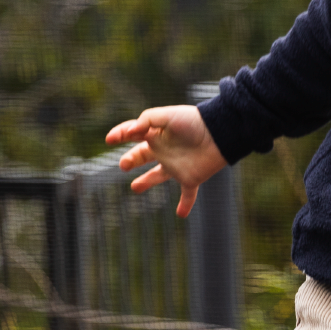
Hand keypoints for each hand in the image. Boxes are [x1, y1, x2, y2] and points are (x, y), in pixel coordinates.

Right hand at [105, 105, 226, 217]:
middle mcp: (165, 150)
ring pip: (159, 175)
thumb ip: (146, 120)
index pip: (134, 134)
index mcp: (157, 134)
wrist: (221, 133)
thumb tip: (129, 131)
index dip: (120, 134)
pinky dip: (185, 204)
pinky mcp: (190, 178)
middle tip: (124, 165)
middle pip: (143, 155)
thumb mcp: (167, 115)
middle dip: (131, 159)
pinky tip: (181, 214)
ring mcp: (177, 165)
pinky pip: (187, 194)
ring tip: (135, 187)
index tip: (110, 139)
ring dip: (146, 181)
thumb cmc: (194, 122)